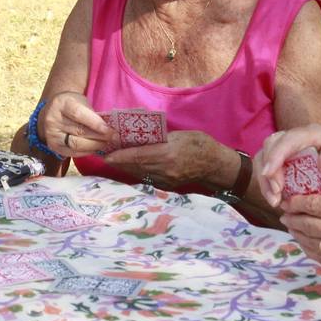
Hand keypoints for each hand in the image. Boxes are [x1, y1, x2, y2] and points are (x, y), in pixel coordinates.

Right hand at [39, 91, 114, 156]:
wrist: (52, 112)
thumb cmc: (72, 105)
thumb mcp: (81, 102)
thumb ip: (93, 113)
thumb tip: (111, 129)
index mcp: (61, 104)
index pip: (79, 114)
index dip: (95, 123)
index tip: (109, 130)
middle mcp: (53, 119)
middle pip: (79, 131)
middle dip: (99, 136)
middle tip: (113, 138)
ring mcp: (51, 135)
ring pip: (76, 144)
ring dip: (94, 146)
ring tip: (106, 144)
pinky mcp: (53, 147)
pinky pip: (73, 153)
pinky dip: (87, 152)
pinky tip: (96, 148)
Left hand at [103, 130, 225, 189]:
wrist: (214, 164)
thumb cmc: (199, 143)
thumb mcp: (179, 135)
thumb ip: (159, 138)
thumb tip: (141, 138)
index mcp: (167, 154)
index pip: (138, 156)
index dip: (121, 156)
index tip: (108, 155)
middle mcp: (164, 169)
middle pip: (136, 166)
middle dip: (119, 162)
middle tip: (105, 156)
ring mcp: (166, 180)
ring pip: (140, 173)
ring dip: (126, 167)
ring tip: (114, 160)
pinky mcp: (167, 185)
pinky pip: (147, 178)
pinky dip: (137, 172)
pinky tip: (130, 167)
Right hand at [253, 124, 320, 205]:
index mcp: (314, 134)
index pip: (290, 139)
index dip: (276, 155)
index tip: (268, 174)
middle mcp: (298, 136)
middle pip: (272, 145)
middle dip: (269, 171)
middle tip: (276, 196)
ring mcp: (287, 146)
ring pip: (264, 155)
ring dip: (265, 180)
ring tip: (275, 201)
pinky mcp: (280, 159)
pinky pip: (265, 167)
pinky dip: (266, 184)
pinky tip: (275, 199)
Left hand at [281, 192, 320, 290]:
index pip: (312, 204)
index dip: (296, 201)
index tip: (288, 198)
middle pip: (305, 222)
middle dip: (291, 216)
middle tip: (284, 211)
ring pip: (308, 240)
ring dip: (296, 232)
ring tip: (290, 226)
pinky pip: (317, 255)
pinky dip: (307, 248)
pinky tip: (303, 243)